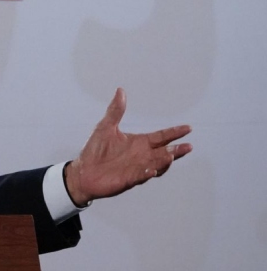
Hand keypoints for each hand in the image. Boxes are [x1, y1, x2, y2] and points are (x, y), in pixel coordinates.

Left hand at [65, 88, 191, 206]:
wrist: (83, 171)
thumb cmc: (95, 150)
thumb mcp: (105, 127)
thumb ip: (115, 111)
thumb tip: (120, 90)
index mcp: (139, 143)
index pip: (161, 136)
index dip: (174, 132)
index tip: (188, 128)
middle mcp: (141, 156)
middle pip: (164, 152)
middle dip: (176, 150)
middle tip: (188, 146)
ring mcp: (137, 168)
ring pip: (156, 165)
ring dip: (164, 161)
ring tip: (170, 156)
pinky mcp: (128, 179)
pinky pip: (140, 177)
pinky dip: (146, 173)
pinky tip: (151, 170)